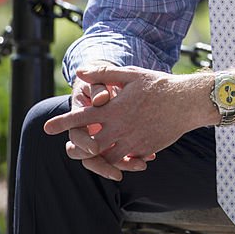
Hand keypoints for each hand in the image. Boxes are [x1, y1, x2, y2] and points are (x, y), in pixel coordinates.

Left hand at [45, 65, 190, 176]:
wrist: (187, 101)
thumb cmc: (158, 85)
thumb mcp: (131, 74)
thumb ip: (104, 74)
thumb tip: (80, 72)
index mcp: (114, 109)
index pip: (82, 118)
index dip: (63, 123)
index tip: (47, 127)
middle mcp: (121, 128)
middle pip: (91, 147)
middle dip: (78, 149)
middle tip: (70, 147)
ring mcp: (133, 141)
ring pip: (107, 159)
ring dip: (97, 158)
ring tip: (91, 154)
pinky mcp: (145, 150)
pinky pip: (127, 161)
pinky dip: (120, 161)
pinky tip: (118, 157)